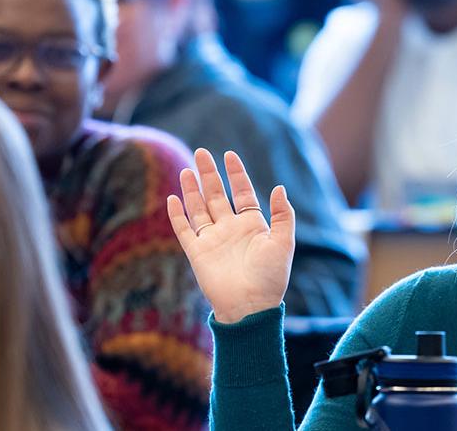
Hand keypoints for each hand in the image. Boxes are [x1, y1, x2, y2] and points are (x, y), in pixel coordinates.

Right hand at [166, 149, 294, 323]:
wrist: (250, 306)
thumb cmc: (270, 277)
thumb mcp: (283, 243)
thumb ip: (283, 215)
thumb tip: (279, 187)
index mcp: (252, 225)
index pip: (242, 193)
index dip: (236, 174)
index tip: (229, 155)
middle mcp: (231, 229)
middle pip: (217, 195)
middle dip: (209, 174)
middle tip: (202, 152)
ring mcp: (213, 240)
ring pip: (199, 208)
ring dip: (193, 190)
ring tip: (187, 169)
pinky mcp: (197, 252)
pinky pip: (185, 229)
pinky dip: (178, 215)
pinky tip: (173, 198)